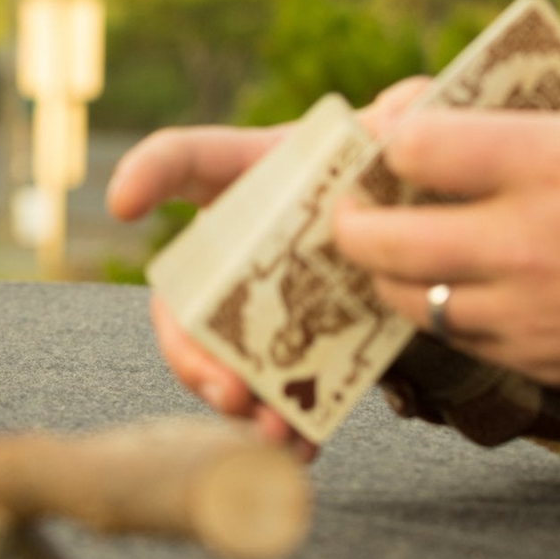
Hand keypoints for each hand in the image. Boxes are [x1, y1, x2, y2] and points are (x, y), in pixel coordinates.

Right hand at [106, 77, 428, 457]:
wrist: (436, 224)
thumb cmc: (399, 171)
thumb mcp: (406, 139)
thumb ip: (410, 117)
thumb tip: (410, 108)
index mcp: (252, 177)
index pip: (185, 161)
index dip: (147, 174)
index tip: (123, 204)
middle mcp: (241, 243)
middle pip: (183, 298)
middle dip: (190, 350)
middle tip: (224, 387)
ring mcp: (264, 302)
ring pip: (218, 355)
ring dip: (233, 400)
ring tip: (271, 431)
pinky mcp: (303, 346)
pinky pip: (274, 392)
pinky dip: (284, 426)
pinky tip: (302, 450)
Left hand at [334, 106, 559, 400]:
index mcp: (555, 164)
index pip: (416, 147)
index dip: (391, 137)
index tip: (393, 134)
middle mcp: (526, 243)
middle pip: (380, 237)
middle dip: (352, 218)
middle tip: (355, 203)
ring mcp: (530, 314)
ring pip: (407, 298)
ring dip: (386, 271)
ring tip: (391, 247)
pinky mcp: (545, 365)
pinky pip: (456, 341)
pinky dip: (438, 313)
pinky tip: (450, 288)